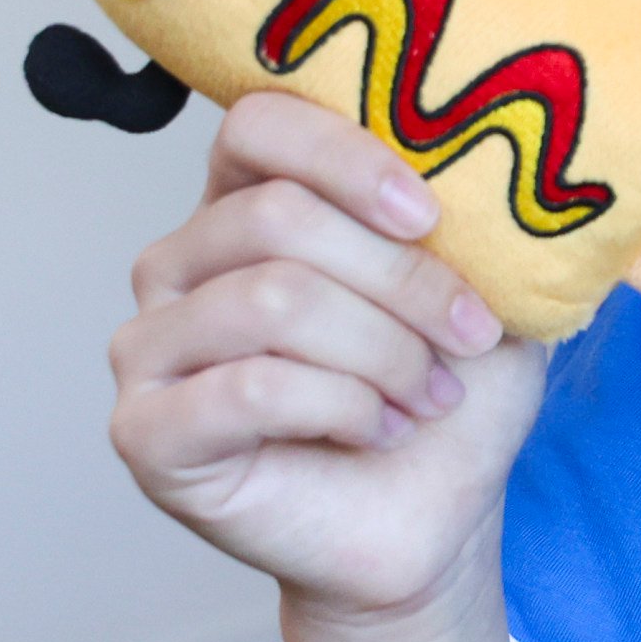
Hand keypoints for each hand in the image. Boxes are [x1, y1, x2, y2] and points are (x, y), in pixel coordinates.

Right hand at [109, 91, 544, 622]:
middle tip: (469, 335)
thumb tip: (495, 149)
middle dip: (401, 280)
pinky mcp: (145, 431)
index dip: (346, 157)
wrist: (434, 517)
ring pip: (272, 300)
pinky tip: (378, 431)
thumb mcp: (484, 288)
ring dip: (383, 352)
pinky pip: (247, 387)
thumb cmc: (449, 394)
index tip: (430, 214)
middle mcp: (180, 264)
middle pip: (278, 217)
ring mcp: (149, 346)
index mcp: (247, 203)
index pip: (258, 124)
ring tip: (428, 395)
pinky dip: (342, 408)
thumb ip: (467, 213)